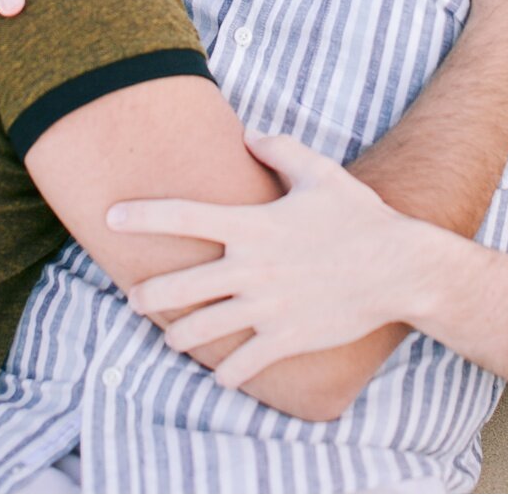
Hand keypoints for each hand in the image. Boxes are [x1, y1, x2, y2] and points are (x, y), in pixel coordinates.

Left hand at [111, 132, 422, 385]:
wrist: (396, 266)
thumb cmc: (358, 216)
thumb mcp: (321, 173)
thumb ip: (281, 150)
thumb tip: (250, 134)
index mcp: (253, 224)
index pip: (183, 216)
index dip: (143, 216)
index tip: (111, 217)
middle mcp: (251, 268)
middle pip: (175, 287)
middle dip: (145, 295)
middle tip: (135, 297)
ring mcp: (265, 307)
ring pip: (198, 331)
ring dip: (177, 337)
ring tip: (172, 337)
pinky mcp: (283, 338)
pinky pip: (238, 366)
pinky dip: (225, 373)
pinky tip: (223, 372)